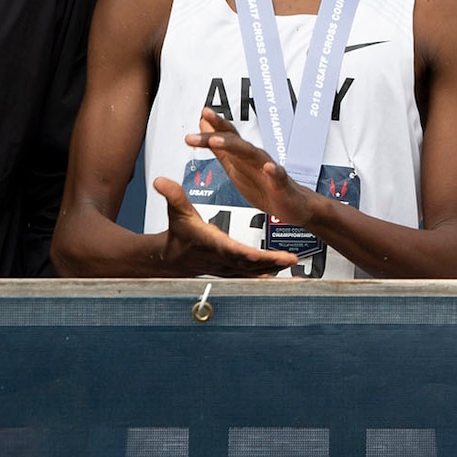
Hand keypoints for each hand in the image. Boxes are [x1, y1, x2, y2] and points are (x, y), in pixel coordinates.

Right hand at [153, 176, 296, 276]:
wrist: (172, 258)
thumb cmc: (178, 233)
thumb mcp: (177, 212)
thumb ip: (173, 196)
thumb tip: (160, 181)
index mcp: (213, 243)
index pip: (232, 249)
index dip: (247, 253)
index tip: (262, 254)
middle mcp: (223, 258)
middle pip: (250, 263)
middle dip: (271, 262)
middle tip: (291, 259)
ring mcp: (229, 267)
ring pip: (254, 272)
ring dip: (275, 270)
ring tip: (295, 268)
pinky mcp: (233, 270)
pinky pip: (253, 275)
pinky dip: (268, 275)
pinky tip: (285, 276)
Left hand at [185, 108, 316, 225]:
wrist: (293, 205)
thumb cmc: (264, 187)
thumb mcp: (235, 167)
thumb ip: (220, 149)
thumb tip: (205, 127)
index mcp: (243, 156)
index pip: (229, 136)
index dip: (216, 124)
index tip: (204, 113)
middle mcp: (256, 158)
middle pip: (235, 142)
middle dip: (219, 131)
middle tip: (205, 119)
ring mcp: (269, 171)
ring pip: (252, 155)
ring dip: (235, 147)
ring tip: (217, 141)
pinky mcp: (281, 186)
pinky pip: (278, 177)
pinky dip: (273, 172)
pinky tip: (269, 167)